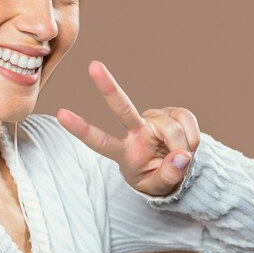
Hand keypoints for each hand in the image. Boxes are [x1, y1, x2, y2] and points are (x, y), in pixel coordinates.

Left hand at [57, 61, 200, 196]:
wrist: (177, 168)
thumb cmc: (157, 177)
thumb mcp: (159, 186)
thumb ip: (168, 176)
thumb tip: (181, 156)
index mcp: (123, 151)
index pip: (99, 141)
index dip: (81, 128)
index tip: (61, 114)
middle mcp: (135, 130)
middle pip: (121, 107)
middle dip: (107, 86)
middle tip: (93, 65)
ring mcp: (153, 119)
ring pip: (170, 128)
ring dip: (183, 146)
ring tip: (181, 157)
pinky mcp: (173, 112)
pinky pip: (186, 119)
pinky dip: (193, 136)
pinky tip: (188, 143)